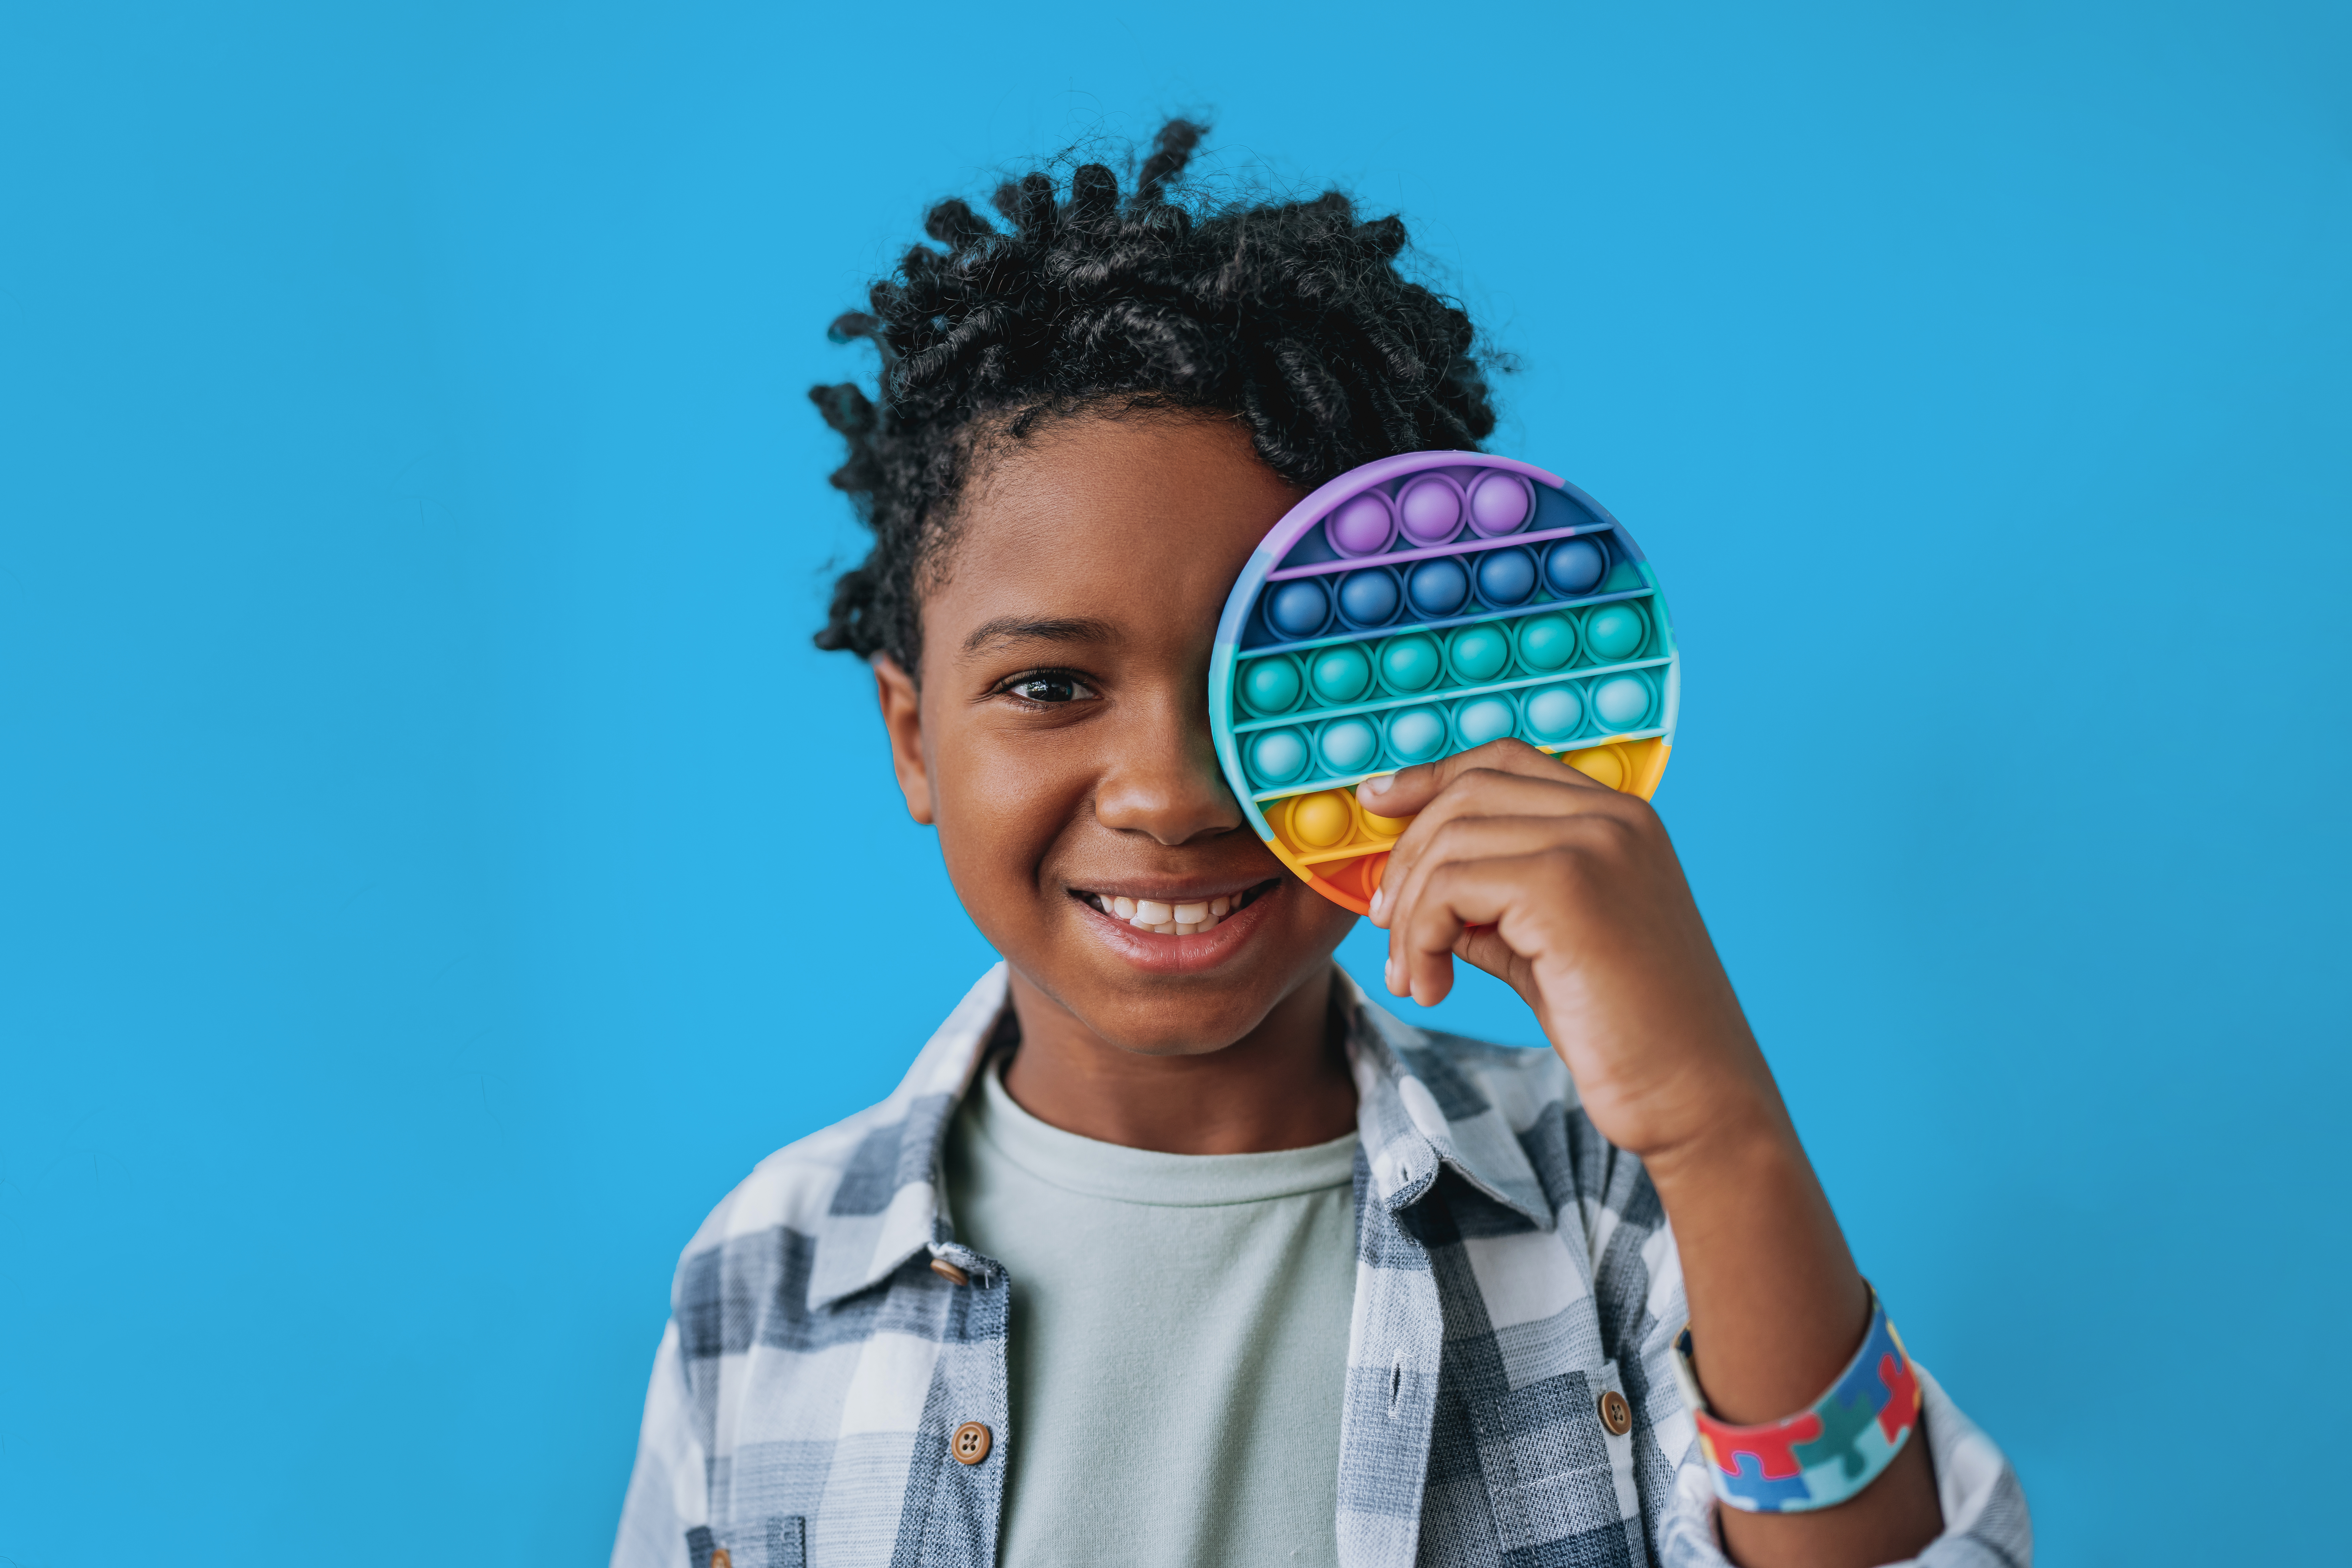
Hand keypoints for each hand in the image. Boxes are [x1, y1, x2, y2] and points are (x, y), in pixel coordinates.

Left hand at [1358, 739, 1775, 1164]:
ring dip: (1408, 915)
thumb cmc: (1627, 1031)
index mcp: (1620, 817)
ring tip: (1411, 976)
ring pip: (1450, 843)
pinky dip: (1420, 937)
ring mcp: (1594, 846)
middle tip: (1384, 928)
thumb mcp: (1546, 945)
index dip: (1430, 779)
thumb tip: (1412, 885)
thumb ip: (1492, 902)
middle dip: (1406, 860)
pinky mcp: (1567, 889)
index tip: (1378, 805)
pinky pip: (1451, 888)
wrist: (1695, 1095)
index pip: (1503, 761)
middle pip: (1466, 795)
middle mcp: (1613, 817)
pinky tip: (1431, 987)